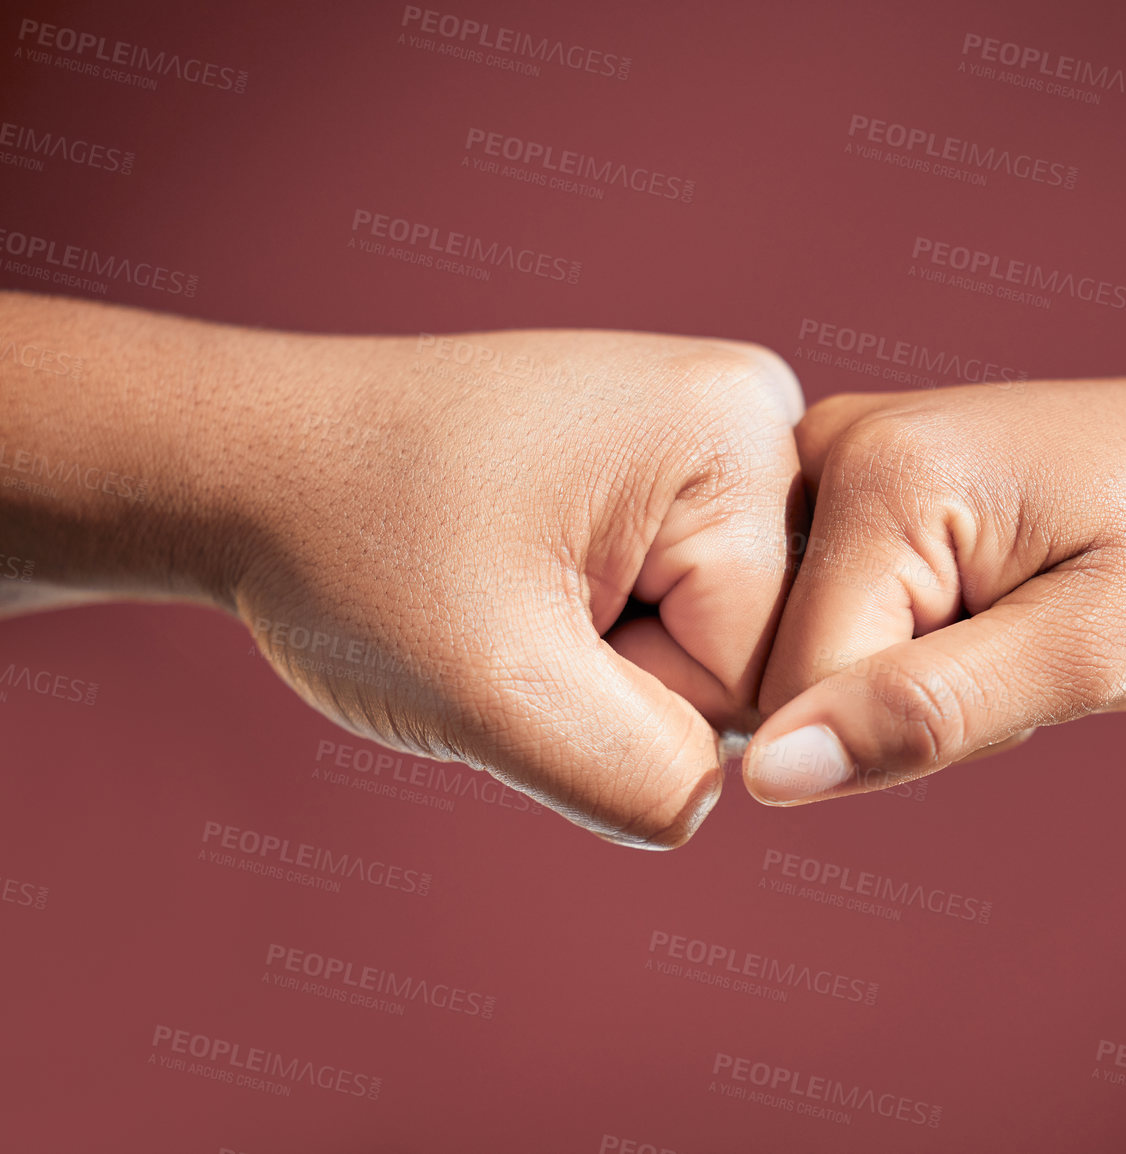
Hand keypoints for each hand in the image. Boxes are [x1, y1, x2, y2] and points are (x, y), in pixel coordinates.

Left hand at [227, 329, 803, 845]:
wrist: (256, 465)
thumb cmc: (354, 552)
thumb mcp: (496, 691)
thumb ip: (646, 778)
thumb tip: (715, 796)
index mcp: (736, 432)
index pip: (767, 671)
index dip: (639, 702)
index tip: (530, 630)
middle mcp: (755, 413)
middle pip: (761, 652)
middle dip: (634, 680)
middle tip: (514, 616)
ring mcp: (715, 437)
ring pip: (722, 643)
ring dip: (616, 662)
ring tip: (514, 592)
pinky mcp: (678, 469)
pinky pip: (689, 610)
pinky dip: (608, 633)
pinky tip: (533, 582)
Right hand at [741, 373, 1125, 803]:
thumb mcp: (1086, 654)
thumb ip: (924, 714)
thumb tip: (767, 779)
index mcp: (877, 473)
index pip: (797, 689)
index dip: (911, 729)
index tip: (1024, 672)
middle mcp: (834, 443)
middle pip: (796, 664)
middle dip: (907, 698)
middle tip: (1030, 643)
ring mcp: (846, 453)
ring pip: (817, 644)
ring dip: (918, 669)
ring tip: (1023, 612)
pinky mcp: (868, 476)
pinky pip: (842, 606)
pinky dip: (919, 635)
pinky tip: (998, 596)